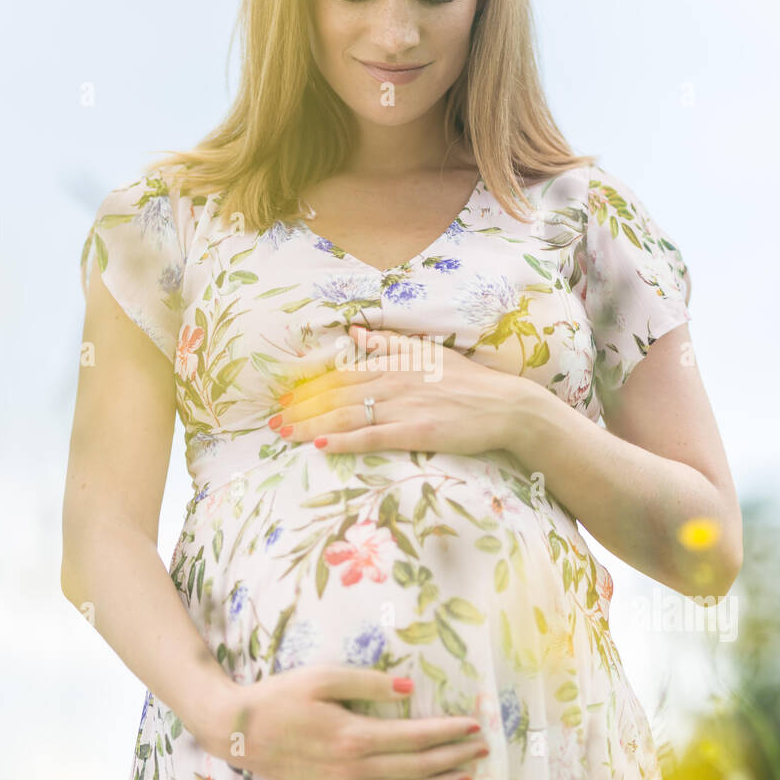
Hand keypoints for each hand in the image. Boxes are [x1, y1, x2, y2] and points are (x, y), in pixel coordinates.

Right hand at [205, 666, 487, 779]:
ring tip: (465, 779)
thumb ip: (368, 683)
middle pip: (415, 766)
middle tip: (482, 749)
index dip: (447, 731)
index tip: (473, 725)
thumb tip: (410, 687)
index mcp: (354, 735)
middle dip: (452, 757)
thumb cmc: (280, 697)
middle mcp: (352, 768)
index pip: (414, 736)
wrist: (238, 731)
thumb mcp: (323, 677)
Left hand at [270, 324, 527, 455]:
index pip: (341, 373)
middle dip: (301, 407)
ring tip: (284, 433)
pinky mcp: (416, 432)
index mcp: (394, 364)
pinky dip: (344, 441)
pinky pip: (372, 437)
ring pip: (346, 415)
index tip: (284, 393)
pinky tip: (320, 446)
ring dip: (311, 425)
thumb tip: (356, 333)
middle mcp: (393, 383)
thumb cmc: (469, 382)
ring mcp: (403, 408)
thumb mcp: (428, 354)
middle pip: (336, 395)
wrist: (506, 406)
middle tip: (272, 419)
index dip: (310, 384)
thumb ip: (390, 344)